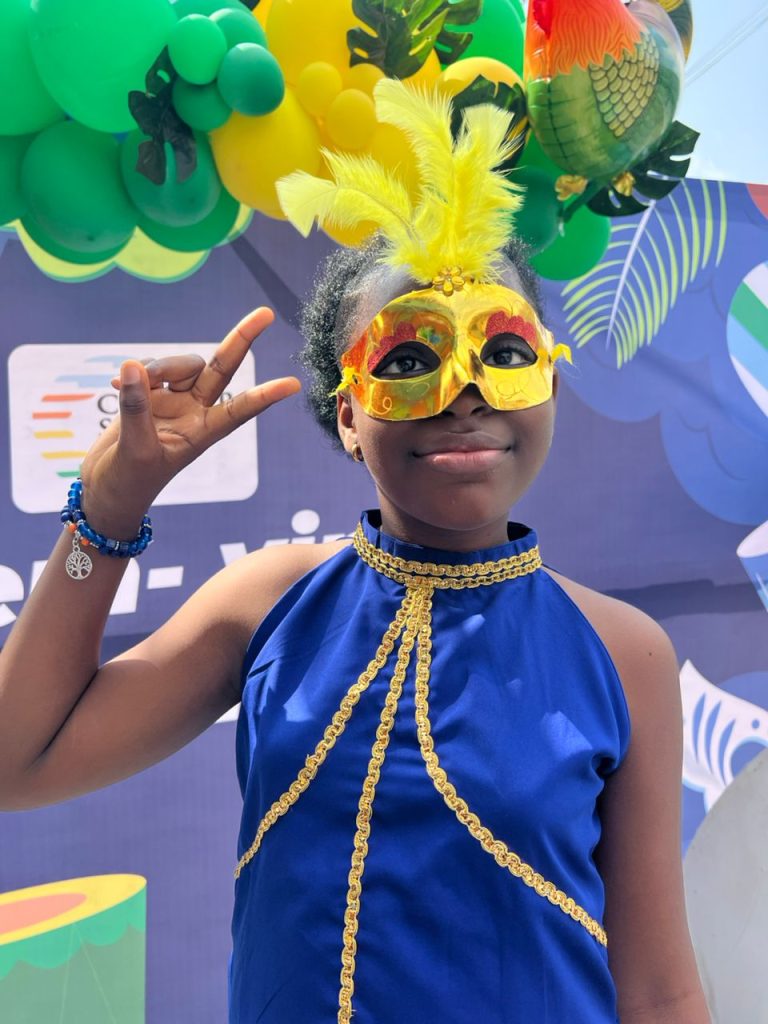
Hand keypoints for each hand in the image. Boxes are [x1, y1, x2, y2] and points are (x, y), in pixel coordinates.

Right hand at [80, 308, 299, 536]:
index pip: (239, 410)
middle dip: (241, 340)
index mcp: (202, 432)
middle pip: (221, 368)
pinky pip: (149, 370)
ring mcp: (173, 402)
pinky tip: (113, 382)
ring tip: (126, 379)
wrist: (107, 489)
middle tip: (266, 313)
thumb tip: (132, 365)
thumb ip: (136, 407)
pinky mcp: (149, 396)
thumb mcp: (135, 448)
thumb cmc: (128, 481)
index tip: (293, 385)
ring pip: (179, 365)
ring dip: (157, 364)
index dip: (265, 396)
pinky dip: (134, 372)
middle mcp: (193, 412)